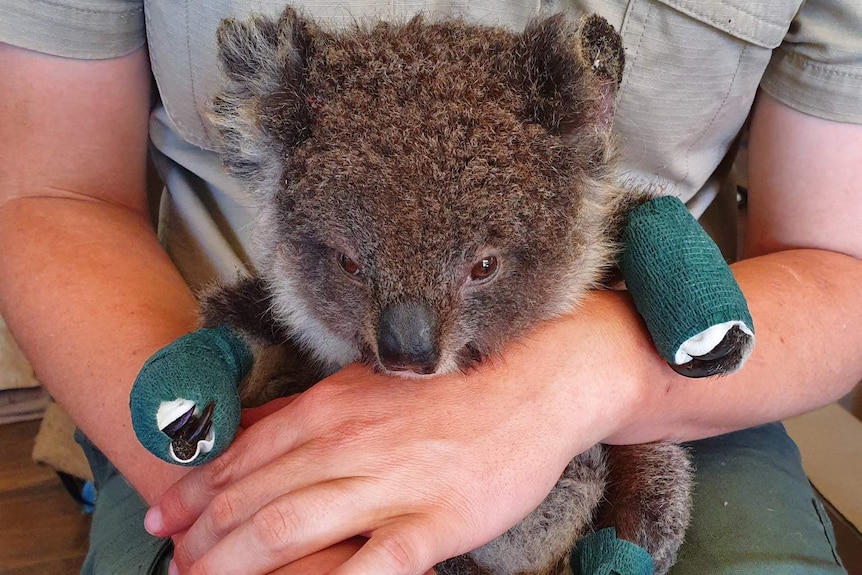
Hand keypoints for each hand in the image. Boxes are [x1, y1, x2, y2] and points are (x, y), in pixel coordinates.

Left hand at [145, 297, 649, 574]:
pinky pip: (368, 567)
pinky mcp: (435, 521)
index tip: (165, 523)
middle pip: (251, 499)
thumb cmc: (452, 381)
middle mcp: (349, 443)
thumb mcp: (368, 383)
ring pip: (286, 530)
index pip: (242, 457)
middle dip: (200, 539)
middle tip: (173, 565)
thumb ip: (307, 408)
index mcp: (332, 407)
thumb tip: (249, 429)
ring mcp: (390, 483)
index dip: (194, 496)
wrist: (538, 377)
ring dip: (234, 565)